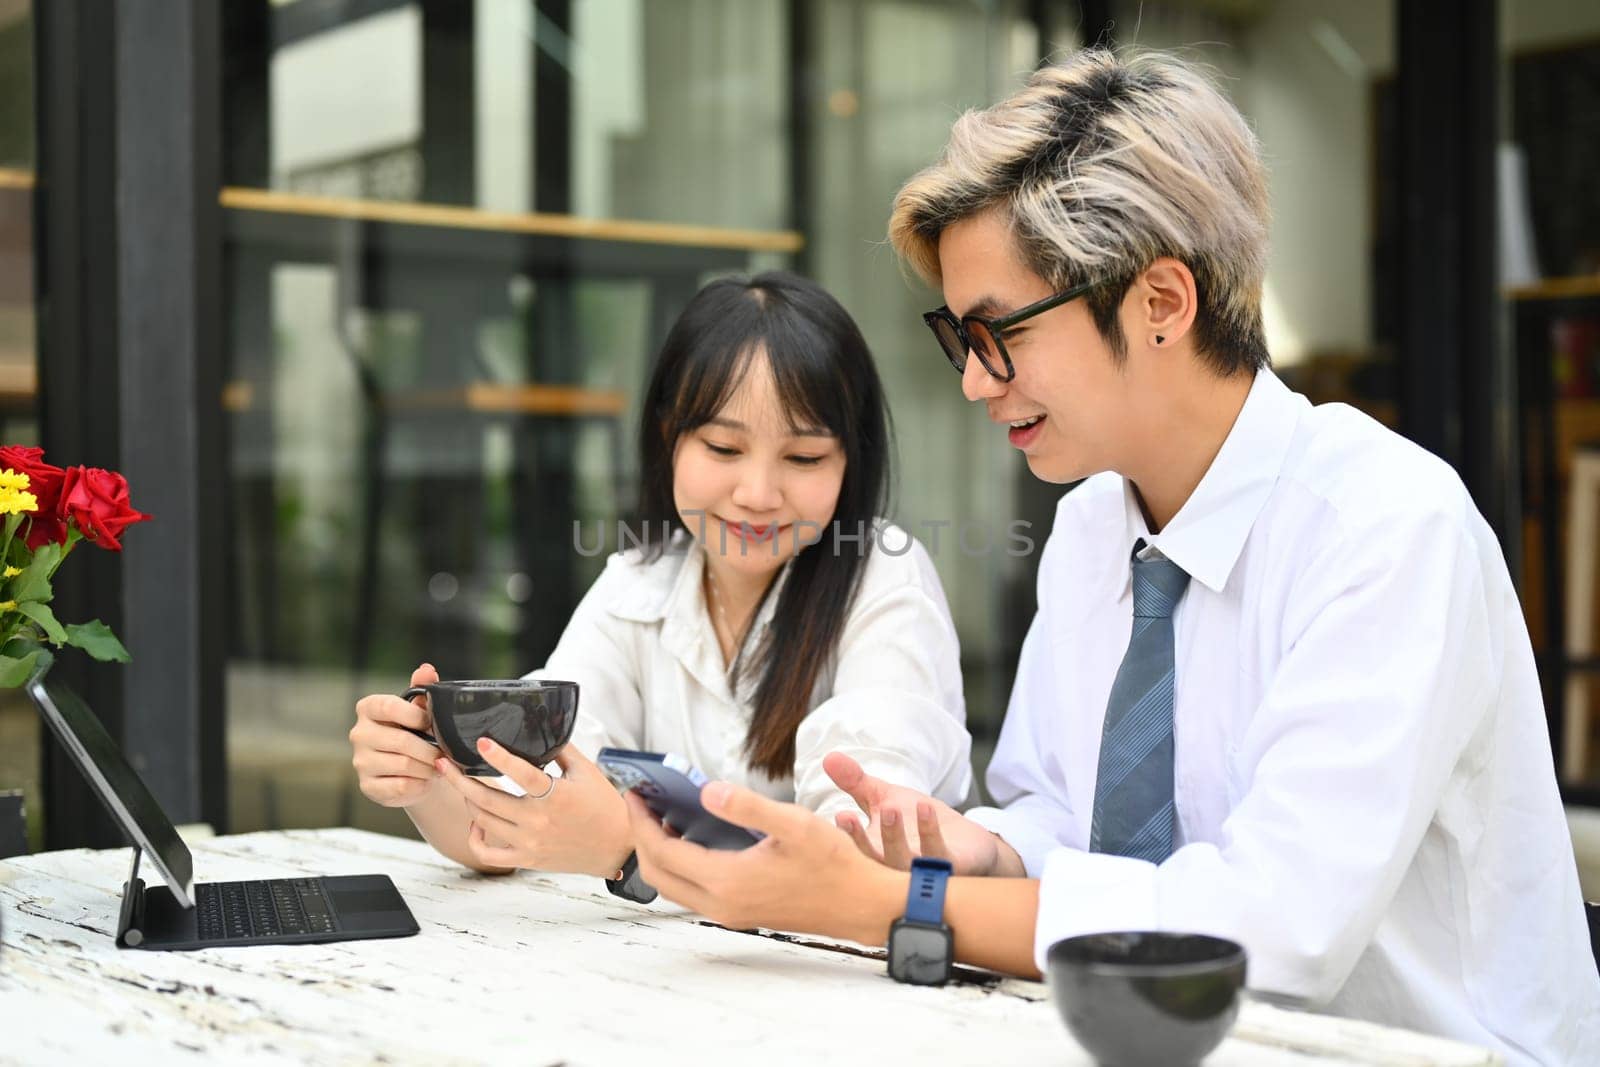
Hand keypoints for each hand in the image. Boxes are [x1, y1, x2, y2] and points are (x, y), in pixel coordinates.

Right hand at [351, 663, 442, 807]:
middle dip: (429, 749)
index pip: (388, 706)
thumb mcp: (420, 710)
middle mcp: (359, 733)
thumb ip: (422, 689)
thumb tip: (426, 669)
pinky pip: (401, 786)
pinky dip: (420, 784)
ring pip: (403, 765)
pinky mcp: (367, 786)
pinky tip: (425, 779)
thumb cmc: (416, 734)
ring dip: (428, 767)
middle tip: (445, 753)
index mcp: (368, 708)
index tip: (431, 724)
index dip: (415, 716)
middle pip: (400, 741)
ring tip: (439, 766)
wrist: (413, 772)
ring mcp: (360, 761)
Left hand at [434, 739, 631, 876]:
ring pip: (483, 821)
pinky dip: (475, 838)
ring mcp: (529, 843)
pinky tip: (476, 822)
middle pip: (487, 800)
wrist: (616, 847)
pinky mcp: (526, 859)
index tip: (482, 742)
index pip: (522, 774)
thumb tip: (540, 724)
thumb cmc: (603, 805)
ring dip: (467, 800)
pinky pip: (488, 854)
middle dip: (459, 779)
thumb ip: (560, 748)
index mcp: (556, 796)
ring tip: (460, 783)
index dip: (500, 757)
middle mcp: (538, 821)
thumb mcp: (587, 771)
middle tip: (443, 763)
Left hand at [625, 782, 902, 943]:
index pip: (664, 852)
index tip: (635, 795)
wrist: (862, 905)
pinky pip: (695, 892)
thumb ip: (747, 806)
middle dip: (644, 838)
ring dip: (662, 855)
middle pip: (660, 874)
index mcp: (727, 881)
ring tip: (664, 819)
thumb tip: (706, 791)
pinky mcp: (742, 913)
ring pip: (675, 887)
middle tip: (642, 805)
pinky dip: (683, 867)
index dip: (643, 822)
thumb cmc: (833, 865)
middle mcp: (721, 904)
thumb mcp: (794, 824)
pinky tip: (697, 842)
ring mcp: (731, 913)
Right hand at [825, 752, 1017, 876]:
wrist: (965, 843)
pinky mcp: (952, 866)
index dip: (845, 836)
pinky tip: (924, 807)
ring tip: (889, 808)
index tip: (837, 815)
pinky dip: (930, 832)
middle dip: (860, 841)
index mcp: (875, 852)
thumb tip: (829, 757)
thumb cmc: (918, 825)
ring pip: (903, 861)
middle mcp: (895, 866)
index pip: (854, 849)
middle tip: (848, 816)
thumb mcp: (884, 798)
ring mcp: (923, 869)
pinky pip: (939, 853)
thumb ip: (856, 782)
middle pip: (873, 860)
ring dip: (894, 837)